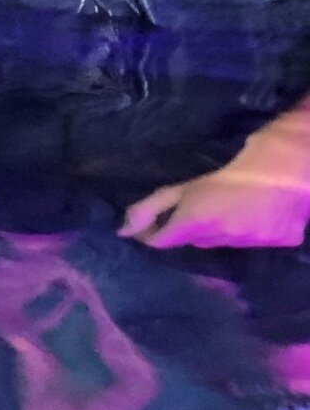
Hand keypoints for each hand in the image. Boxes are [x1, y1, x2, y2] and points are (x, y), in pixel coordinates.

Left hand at [121, 141, 309, 249]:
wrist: (287, 166)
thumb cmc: (232, 167)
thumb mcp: (189, 184)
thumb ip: (154, 207)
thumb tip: (123, 230)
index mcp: (198, 221)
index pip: (165, 242)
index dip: (153, 236)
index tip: (143, 232)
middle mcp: (223, 237)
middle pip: (195, 240)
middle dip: (188, 229)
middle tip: (194, 209)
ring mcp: (253, 242)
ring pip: (225, 242)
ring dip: (220, 230)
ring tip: (227, 207)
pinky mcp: (281, 242)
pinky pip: (258, 241)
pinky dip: (253, 230)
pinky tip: (257, 212)